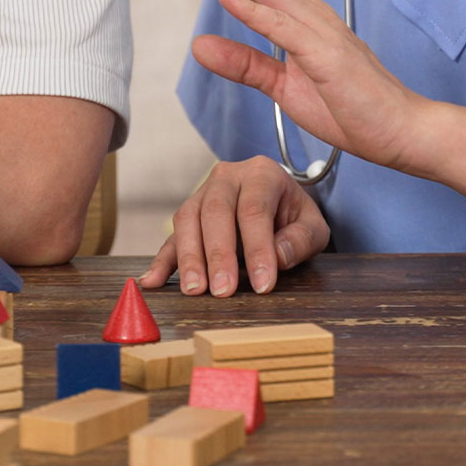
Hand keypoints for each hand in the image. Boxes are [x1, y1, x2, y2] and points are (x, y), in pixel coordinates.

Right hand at [138, 157, 331, 295]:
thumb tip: (277, 257)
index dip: (257, 248)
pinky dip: (161, 260)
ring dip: (189, 257)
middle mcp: (227, 177)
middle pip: (216, 212)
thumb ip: (301, 240)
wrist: (277, 202)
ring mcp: (202, 193)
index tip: (262, 284)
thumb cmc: (293, 217)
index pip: (254, 210)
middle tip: (223, 291)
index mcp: (261, 174)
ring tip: (194, 290)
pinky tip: (152, 281)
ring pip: (188, 219)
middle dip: (218, 254)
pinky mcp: (188, 215)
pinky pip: (171, 236)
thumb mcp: (313, 227)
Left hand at [155, 0, 427, 170]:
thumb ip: (245, 64)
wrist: (403, 132)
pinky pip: (283, 27)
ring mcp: (319, 30)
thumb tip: (199, 46)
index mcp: (299, 17)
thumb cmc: (352, 108)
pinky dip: (252, 7)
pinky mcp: (326, 55)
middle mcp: (308, 13)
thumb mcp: (283, 87)